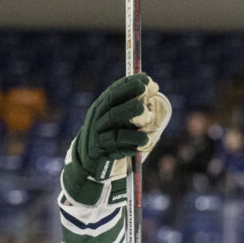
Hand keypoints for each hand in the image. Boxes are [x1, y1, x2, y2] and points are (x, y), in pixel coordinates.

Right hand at [62, 73, 171, 204]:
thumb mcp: (118, 121)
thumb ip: (133, 104)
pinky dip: (133, 140)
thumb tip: (154, 86)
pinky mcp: (100, 149)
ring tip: (148, 116)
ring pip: (114, 118)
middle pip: (112, 102)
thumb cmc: (110, 138)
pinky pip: (117, 142)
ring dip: (132, 115)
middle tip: (145, 91)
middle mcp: (97, 117)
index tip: (146, 79)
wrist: (89, 163)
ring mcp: (97, 133)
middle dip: (130, 94)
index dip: (130, 83)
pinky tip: (145, 141)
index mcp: (101, 107)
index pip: (114, 91)